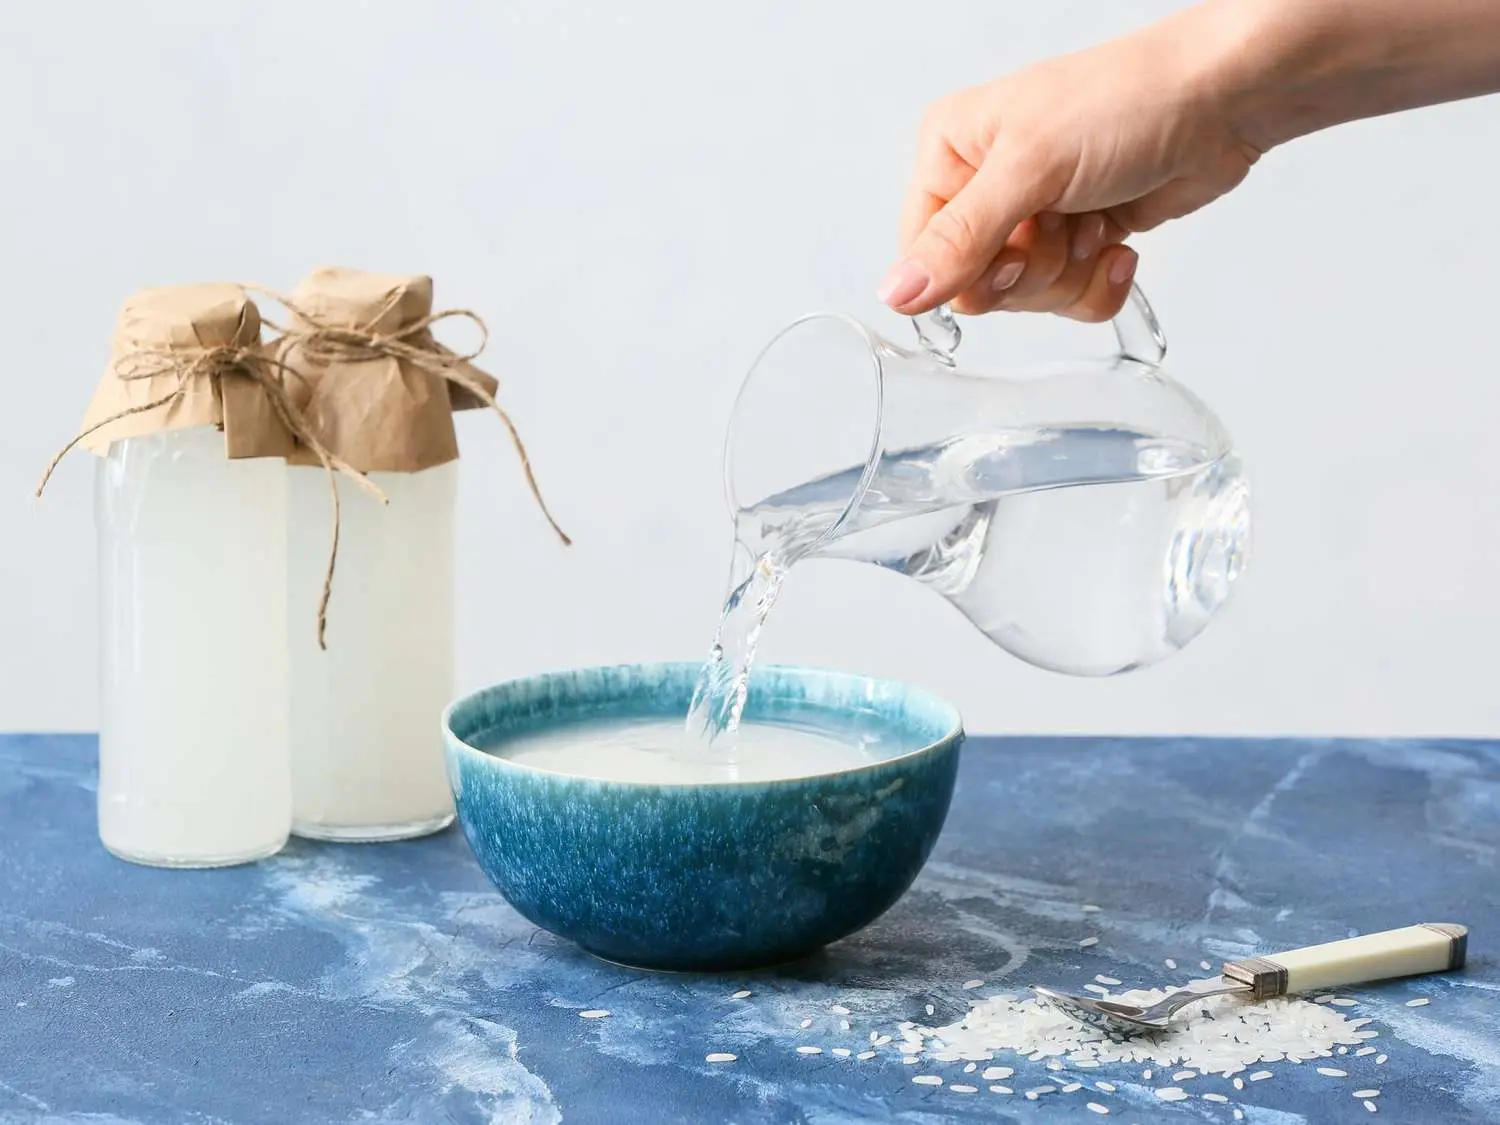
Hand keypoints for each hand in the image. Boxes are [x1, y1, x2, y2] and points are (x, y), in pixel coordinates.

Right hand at [880, 5, 1261, 320]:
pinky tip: (1118, 241)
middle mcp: (985, 186)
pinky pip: (1067, 300)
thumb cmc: (1127, 101)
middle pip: (976, 285)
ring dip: (1070, 271)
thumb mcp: (1028, 169)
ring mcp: (1034, 217)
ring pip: (1025, 298)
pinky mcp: (1079, 241)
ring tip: (1096, 218)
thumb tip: (897, 293)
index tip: (1014, 247)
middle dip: (1031, 269)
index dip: (970, 271)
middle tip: (1062, 223)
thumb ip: (960, 241)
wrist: (1223, 100)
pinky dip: (1098, 282)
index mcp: (951, 153)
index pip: (925, 254)